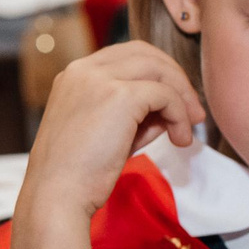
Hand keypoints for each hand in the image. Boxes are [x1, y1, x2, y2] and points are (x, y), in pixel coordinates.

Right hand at [14, 42, 204, 228]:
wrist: (56, 195)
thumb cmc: (76, 173)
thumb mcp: (104, 131)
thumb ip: (134, 112)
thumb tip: (171, 107)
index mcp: (73, 75)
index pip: (125, 55)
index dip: (156, 73)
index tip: (172, 102)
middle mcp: (83, 69)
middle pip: (145, 53)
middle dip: (175, 78)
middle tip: (192, 111)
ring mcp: (100, 79)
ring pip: (158, 70)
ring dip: (182, 97)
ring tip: (188, 128)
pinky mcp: (120, 96)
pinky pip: (165, 95)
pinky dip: (179, 116)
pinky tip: (179, 140)